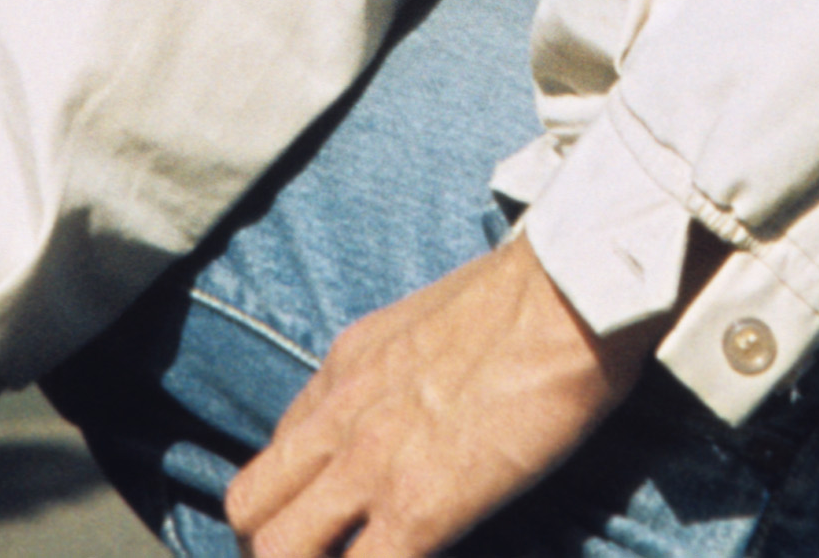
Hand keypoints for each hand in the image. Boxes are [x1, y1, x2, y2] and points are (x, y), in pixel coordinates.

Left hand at [228, 231, 656, 557]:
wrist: (570, 287)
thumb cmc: (532, 295)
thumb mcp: (434, 323)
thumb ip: (405, 371)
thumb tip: (422, 409)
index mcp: (346, 366)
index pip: (277, 454)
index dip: (290, 504)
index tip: (324, 528)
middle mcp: (339, 414)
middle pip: (249, 508)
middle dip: (272, 550)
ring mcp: (370, 464)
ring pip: (277, 550)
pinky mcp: (418, 507)